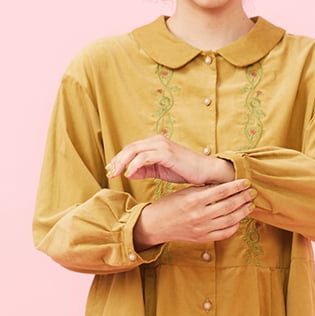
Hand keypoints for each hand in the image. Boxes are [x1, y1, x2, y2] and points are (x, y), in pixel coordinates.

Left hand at [107, 135, 233, 185]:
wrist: (205, 171)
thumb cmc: (184, 170)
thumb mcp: (160, 171)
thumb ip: (145, 170)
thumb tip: (128, 173)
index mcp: (155, 143)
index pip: (132, 149)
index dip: (119, 159)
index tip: (110, 170)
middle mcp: (157, 141)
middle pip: (130, 148)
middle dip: (117, 161)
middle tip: (109, 173)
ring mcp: (162, 146)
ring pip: (135, 151)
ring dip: (122, 163)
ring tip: (116, 174)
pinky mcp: (167, 153)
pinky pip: (145, 157)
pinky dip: (135, 165)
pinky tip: (129, 174)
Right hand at [134, 179, 253, 248]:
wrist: (156, 225)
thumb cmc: (170, 205)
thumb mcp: (185, 192)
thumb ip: (204, 190)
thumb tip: (225, 185)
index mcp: (194, 200)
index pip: (221, 191)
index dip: (236, 186)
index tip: (246, 182)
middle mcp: (199, 215)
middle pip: (229, 205)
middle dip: (243, 198)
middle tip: (252, 192)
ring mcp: (202, 228)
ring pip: (230, 220)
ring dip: (243, 212)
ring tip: (250, 205)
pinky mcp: (203, 238)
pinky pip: (224, 233)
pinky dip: (234, 227)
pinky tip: (239, 220)